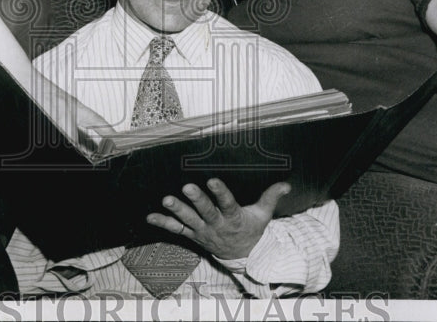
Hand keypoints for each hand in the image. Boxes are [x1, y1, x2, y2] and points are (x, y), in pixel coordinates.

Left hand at [145, 178, 290, 259]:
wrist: (242, 257)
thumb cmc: (251, 230)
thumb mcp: (263, 215)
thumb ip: (271, 197)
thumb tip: (286, 184)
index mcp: (234, 218)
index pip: (228, 203)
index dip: (220, 192)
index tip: (212, 180)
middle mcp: (217, 225)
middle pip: (206, 212)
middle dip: (196, 200)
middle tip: (187, 188)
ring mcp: (203, 232)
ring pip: (188, 221)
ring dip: (176, 211)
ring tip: (166, 200)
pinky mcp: (193, 236)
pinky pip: (176, 230)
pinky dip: (163, 223)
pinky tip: (150, 216)